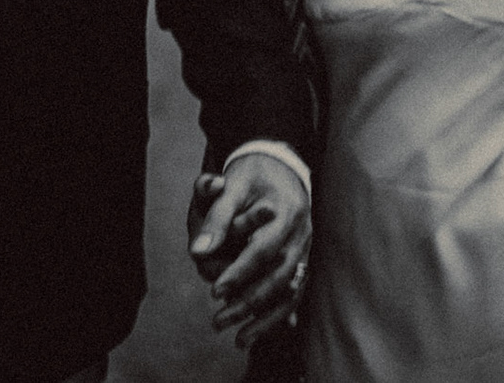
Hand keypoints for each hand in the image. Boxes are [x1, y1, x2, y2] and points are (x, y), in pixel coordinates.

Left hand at [187, 154, 310, 349]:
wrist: (282, 164)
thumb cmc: (252, 174)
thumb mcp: (232, 186)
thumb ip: (216, 218)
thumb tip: (197, 252)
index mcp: (286, 214)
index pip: (263, 250)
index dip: (240, 272)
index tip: (216, 291)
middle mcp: (301, 235)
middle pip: (279, 277)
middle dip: (249, 302)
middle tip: (218, 319)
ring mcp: (306, 249)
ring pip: (291, 292)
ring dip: (265, 318)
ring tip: (239, 340)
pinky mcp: (304, 260)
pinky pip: (295, 294)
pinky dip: (277, 316)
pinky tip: (258, 333)